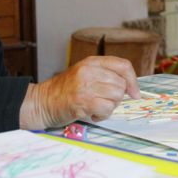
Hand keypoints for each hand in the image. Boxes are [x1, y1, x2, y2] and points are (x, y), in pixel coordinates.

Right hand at [20, 56, 139, 128]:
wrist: (42, 102)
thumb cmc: (65, 90)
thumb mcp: (85, 73)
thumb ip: (105, 75)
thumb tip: (130, 86)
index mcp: (92, 62)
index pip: (123, 65)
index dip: (133, 80)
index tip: (134, 92)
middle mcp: (89, 71)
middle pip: (121, 84)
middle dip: (117, 97)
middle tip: (103, 101)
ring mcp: (85, 86)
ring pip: (116, 97)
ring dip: (110, 107)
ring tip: (96, 107)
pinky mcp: (83, 102)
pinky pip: (107, 109)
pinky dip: (102, 115)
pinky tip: (92, 114)